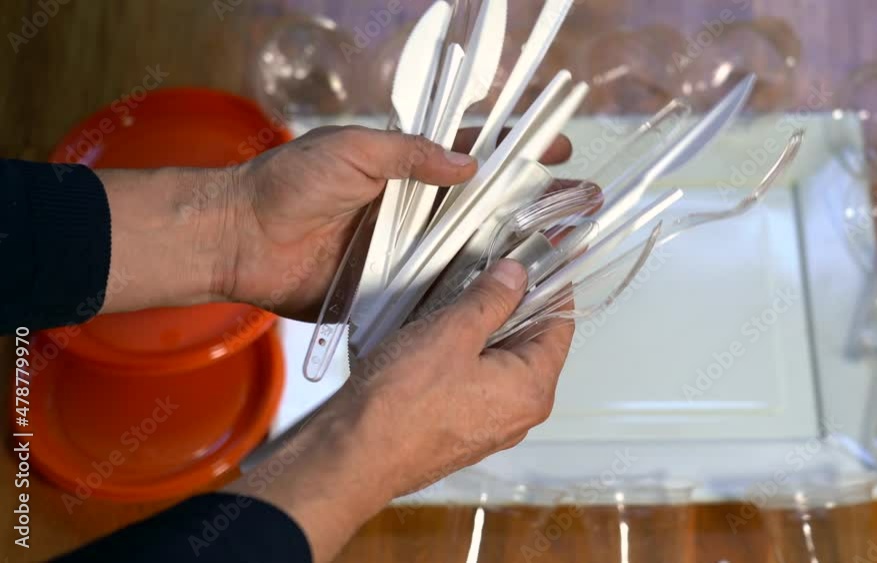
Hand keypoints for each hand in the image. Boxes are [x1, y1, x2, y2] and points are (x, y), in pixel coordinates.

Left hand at [222, 126, 572, 318]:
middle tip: (577, 204)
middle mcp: (414, 206)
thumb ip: (409, 154)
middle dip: (533, 201)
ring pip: (470, 249)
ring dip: (512, 250)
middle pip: (485, 203)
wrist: (241, 240)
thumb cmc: (287, 184)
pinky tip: (507, 297)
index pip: (474, 150)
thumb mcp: (351, 150)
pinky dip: (471, 294)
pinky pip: (439, 290)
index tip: (556, 147)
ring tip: (558, 252)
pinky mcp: (393, 286)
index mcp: (405, 164)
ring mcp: (407, 248)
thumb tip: (469, 165)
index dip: (516, 146)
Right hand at [228, 259, 573, 559]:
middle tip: (489, 272)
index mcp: (533, 389)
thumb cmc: (403, 402)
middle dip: (513, 307)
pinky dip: (466, 357)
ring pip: (501, 363)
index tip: (538, 257)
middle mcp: (520, 413)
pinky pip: (476, 383)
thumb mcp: (453, 332)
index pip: (561, 325)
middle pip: (532, 344)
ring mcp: (490, 426)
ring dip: (485, 331)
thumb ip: (493, 299)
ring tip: (456, 305)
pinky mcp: (461, 431)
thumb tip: (516, 275)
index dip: (551, 286)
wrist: (354, 455)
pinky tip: (438, 341)